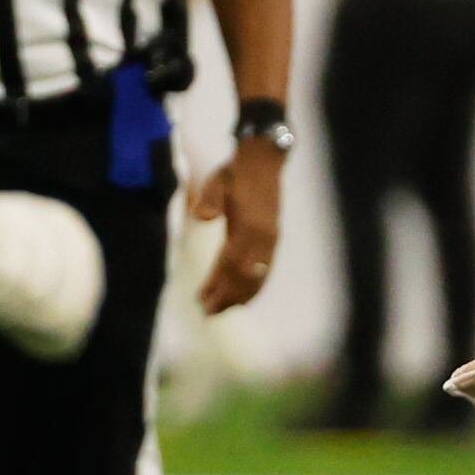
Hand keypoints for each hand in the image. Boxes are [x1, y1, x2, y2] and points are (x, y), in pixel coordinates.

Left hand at [193, 139, 282, 313]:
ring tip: (223, 310)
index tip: (200, 300)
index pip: (229, 264)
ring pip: (258, 276)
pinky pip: (266, 269)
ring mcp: (271, 239)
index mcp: (247, 226)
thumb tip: (202, 218)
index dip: (216, 285)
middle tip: (207, 313)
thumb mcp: (217, 181)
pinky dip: (256, 285)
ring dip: (241, 295)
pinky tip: (246, 295)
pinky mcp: (274, 237)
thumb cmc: (235, 173)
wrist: (264, 161)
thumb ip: (210, 200)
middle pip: (244, 276)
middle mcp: (262, 237)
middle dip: (226, 297)